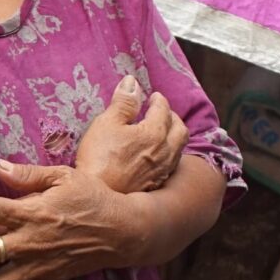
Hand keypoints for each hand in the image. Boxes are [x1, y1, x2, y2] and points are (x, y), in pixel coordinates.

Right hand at [76, 75, 186, 192]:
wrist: (100, 197)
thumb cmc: (100, 158)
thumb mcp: (106, 123)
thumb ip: (123, 102)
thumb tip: (132, 82)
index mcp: (155, 132)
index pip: (163, 109)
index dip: (158, 100)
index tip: (154, 96)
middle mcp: (166, 151)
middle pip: (180, 128)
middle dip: (173, 116)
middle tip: (163, 111)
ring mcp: (163, 170)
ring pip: (178, 148)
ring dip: (174, 135)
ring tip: (163, 131)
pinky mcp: (157, 184)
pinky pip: (171, 163)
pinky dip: (169, 152)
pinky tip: (158, 154)